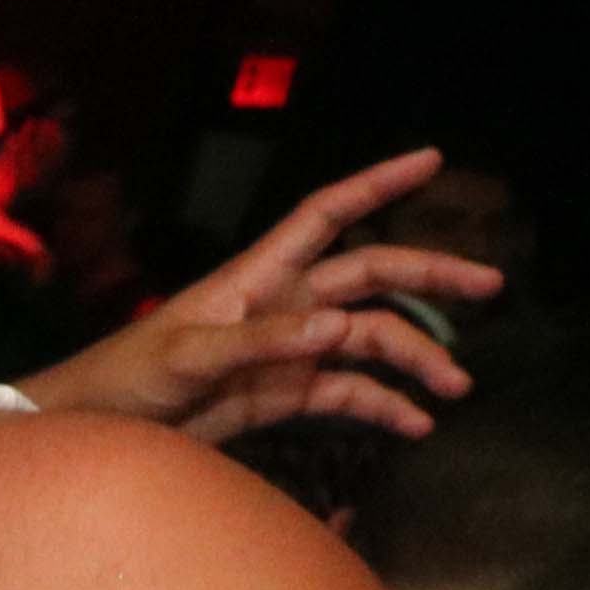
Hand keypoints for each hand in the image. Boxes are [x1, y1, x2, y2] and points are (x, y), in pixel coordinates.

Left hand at [22, 147, 493, 442]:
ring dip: (414, 359)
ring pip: (368, 340)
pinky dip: (383, 407)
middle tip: (490, 287)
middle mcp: (282, 304)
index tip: (431, 158)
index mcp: (257, 277)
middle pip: (370, 276)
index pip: (327, 214)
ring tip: (458, 386)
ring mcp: (287, 350)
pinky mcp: (281, 395)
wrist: (99, 431)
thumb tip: (336, 328)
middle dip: (430, 278)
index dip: (376, 184)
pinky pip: (346, 394)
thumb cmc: (127, 379)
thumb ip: (259, 342)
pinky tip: (416, 424)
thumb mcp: (187, 358)